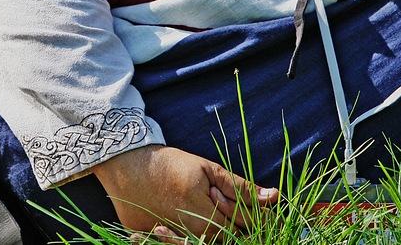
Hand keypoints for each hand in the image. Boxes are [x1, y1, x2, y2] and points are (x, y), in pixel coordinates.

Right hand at [91, 145, 277, 239]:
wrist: (127, 165)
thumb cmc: (170, 165)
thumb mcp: (209, 171)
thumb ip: (241, 188)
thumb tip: (274, 197)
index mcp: (205, 218)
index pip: (242, 228)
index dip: (252, 216)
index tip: (246, 203)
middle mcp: (189, 236)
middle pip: (225, 240)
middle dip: (233, 224)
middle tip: (217, 202)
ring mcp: (168, 242)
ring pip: (202, 243)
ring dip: (211, 228)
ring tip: (199, 207)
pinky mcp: (150, 242)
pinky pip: (178, 243)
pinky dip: (185, 235)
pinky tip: (181, 214)